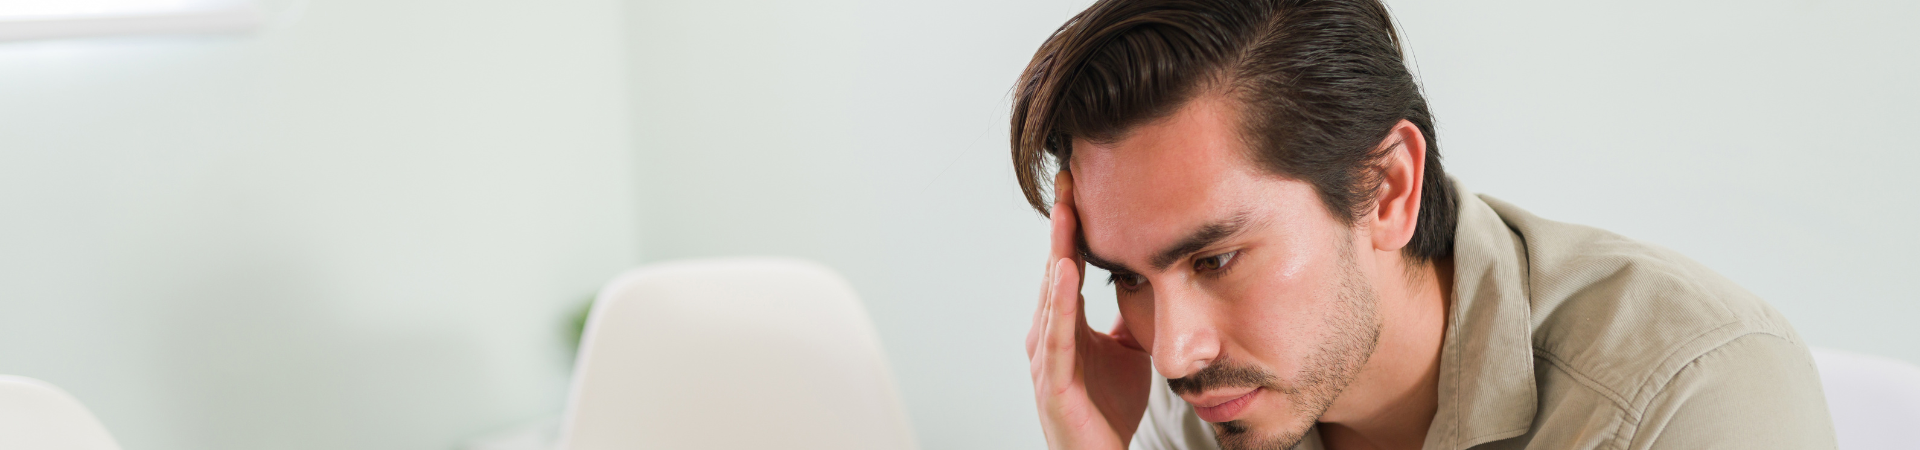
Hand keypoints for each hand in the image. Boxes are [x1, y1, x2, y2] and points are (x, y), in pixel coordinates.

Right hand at [1026, 171, 1153, 448]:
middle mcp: (1048, 333)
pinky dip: (1060, 300)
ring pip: (1052, 293)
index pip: (1068, 262)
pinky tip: (1066, 269)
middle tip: (1068, 176)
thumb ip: (1129, 315)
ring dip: (1058, 250)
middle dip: (1062, 223)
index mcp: (1064, 323)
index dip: (1073, 223)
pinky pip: (1057, 334)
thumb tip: (1147, 279)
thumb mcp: (1129, 350)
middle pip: (1055, 266)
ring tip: (1066, 210)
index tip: (1080, 180)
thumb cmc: (1109, 408)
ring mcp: (1046, 356)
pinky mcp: (1054, 380)